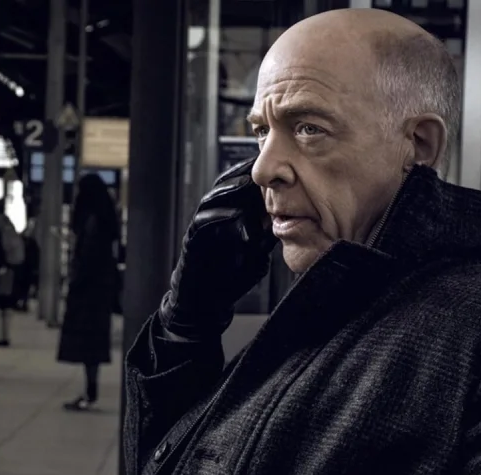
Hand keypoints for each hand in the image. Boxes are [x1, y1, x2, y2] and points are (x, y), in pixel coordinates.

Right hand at [159, 156, 274, 339]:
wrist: (205, 304)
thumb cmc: (230, 280)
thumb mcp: (256, 255)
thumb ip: (266, 239)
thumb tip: (288, 226)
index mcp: (230, 218)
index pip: (243, 190)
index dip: (258, 177)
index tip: (276, 166)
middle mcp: (214, 217)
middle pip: (227, 186)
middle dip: (244, 174)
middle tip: (261, 164)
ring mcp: (201, 227)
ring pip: (214, 198)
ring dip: (231, 189)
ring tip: (249, 182)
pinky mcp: (192, 239)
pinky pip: (203, 221)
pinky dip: (219, 215)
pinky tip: (234, 213)